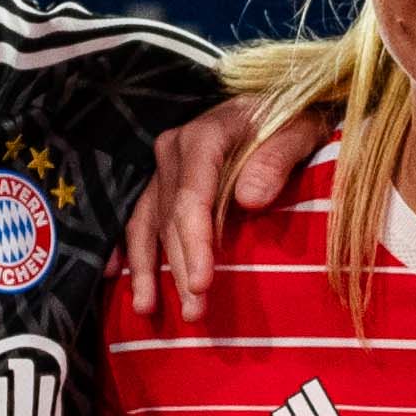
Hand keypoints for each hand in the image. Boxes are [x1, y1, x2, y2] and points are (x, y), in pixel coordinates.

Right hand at [126, 97, 330, 324]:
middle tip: (195, 313)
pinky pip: (138, 216)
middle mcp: (173, 151)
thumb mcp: (299, 130)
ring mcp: (164, 167)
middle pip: (170, 219)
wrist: (280, 101)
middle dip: (179, 269)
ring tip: (147, 310)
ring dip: (146, 268)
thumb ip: (276, 160)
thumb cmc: (294, 118)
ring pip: (148, 223)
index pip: (192, 199)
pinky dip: (128, 245)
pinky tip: (116, 274)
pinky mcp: (163, 180)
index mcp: (204, 137)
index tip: (202, 283)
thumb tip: (250, 200)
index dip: (195, 244)